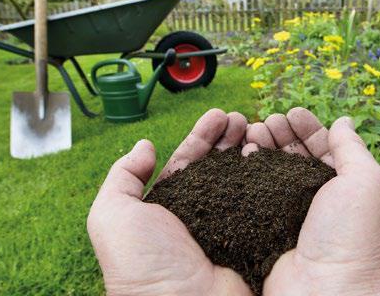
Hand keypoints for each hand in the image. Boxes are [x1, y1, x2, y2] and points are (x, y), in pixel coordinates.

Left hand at [87, 109, 252, 295]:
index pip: (188, 160)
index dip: (202, 136)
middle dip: (227, 137)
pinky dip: (265, 176)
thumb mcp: (112, 214)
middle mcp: (200, 211)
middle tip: (239, 117)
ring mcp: (227, 223)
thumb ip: (122, 176)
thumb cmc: (139, 264)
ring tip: (254, 126)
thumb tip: (145, 145)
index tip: (217, 115)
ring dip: (247, 149)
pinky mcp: (251, 237)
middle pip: (217, 164)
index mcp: (169, 204)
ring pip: (240, 177)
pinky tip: (267, 155)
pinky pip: (261, 201)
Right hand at [244, 107, 379, 295]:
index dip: (308, 127)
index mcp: (345, 187)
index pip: (324, 148)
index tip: (291, 112)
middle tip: (266, 121)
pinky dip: (246, 173)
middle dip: (280, 135)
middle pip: (294, 157)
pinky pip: (253, 194)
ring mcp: (289, 214)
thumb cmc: (358, 238)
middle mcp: (316, 200)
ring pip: (270, 172)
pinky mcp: (266, 228)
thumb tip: (345, 121)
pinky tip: (241, 157)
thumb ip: (352, 148)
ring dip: (261, 148)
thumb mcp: (367, 182)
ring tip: (251, 133)